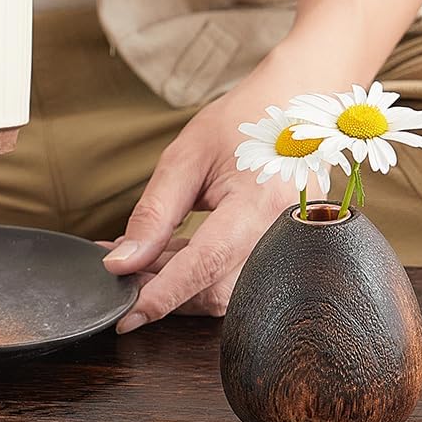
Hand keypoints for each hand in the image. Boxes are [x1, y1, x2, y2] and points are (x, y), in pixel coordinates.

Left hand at [101, 88, 298, 331]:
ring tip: (143, 259)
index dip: (164, 294)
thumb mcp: (186, 158)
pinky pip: (236, 281)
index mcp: (261, 202)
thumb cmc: (246, 119)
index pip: (206, 264)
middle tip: (123, 273)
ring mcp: (288, 247)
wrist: (298, 105)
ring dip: (178, 288)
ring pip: (224, 295)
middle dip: (163, 292)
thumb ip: (153, 214)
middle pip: (215, 292)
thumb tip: (122, 264)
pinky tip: (167, 258)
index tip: (128, 316)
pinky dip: (197, 278)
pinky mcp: (281, 253)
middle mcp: (283, 234)